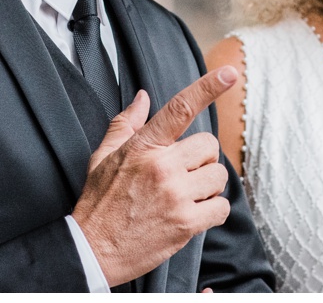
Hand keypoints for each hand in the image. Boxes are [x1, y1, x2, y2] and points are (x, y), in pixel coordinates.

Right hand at [70, 67, 239, 286]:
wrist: (93, 248)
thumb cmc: (99, 202)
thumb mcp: (102, 156)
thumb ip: (125, 124)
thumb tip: (143, 97)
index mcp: (143, 146)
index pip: (179, 108)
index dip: (207, 88)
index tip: (229, 74)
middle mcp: (162, 167)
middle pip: (209, 146)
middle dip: (200, 159)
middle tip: (181, 173)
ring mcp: (176, 195)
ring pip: (218, 176)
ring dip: (207, 186)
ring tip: (184, 195)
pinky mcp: (186, 223)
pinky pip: (221, 207)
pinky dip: (212, 211)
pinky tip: (191, 214)